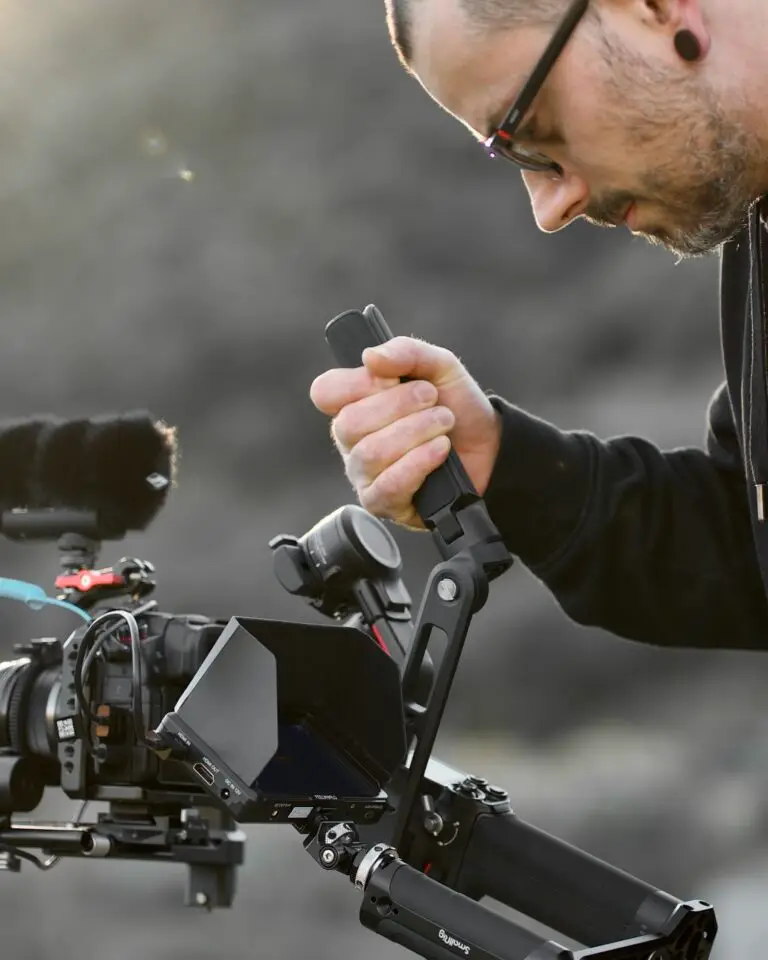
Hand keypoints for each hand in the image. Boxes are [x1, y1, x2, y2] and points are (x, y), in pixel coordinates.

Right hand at [310, 336, 501, 528]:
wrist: (489, 445)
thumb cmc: (456, 405)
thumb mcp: (440, 366)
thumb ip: (407, 352)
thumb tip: (370, 356)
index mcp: (354, 402)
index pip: (326, 392)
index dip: (357, 383)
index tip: (392, 378)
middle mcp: (352, 440)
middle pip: (349, 423)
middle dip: (399, 406)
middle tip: (433, 399)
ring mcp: (364, 473)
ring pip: (370, 454)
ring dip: (415, 433)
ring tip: (444, 423)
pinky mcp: (384, 503)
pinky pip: (387, 487)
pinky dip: (418, 463)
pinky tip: (440, 450)